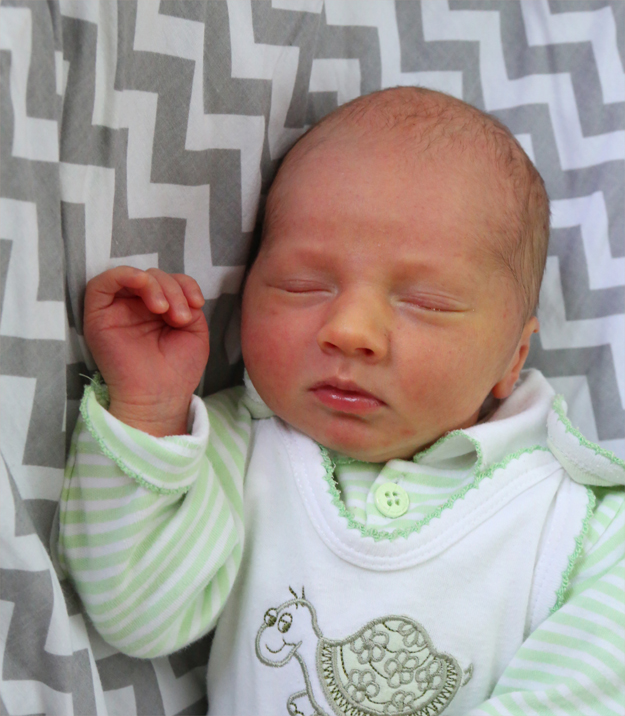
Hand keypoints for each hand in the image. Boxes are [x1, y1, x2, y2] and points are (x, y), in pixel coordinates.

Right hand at [83, 266, 209, 435]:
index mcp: (159, 310)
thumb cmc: (177, 370)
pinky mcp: (98, 316)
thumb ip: (187, 303)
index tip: (198, 304)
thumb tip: (176, 289)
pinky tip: (143, 283)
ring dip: (155, 286)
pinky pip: (102, 282)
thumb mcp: (194, 330)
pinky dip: (124, 275)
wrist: (160, 398)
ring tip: (166, 311)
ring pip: (132, 277)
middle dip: (172, 290)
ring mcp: (117, 311)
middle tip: (180, 317)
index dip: (186, 285)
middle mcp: (137, 308)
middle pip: (153, 277)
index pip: (170, 281)